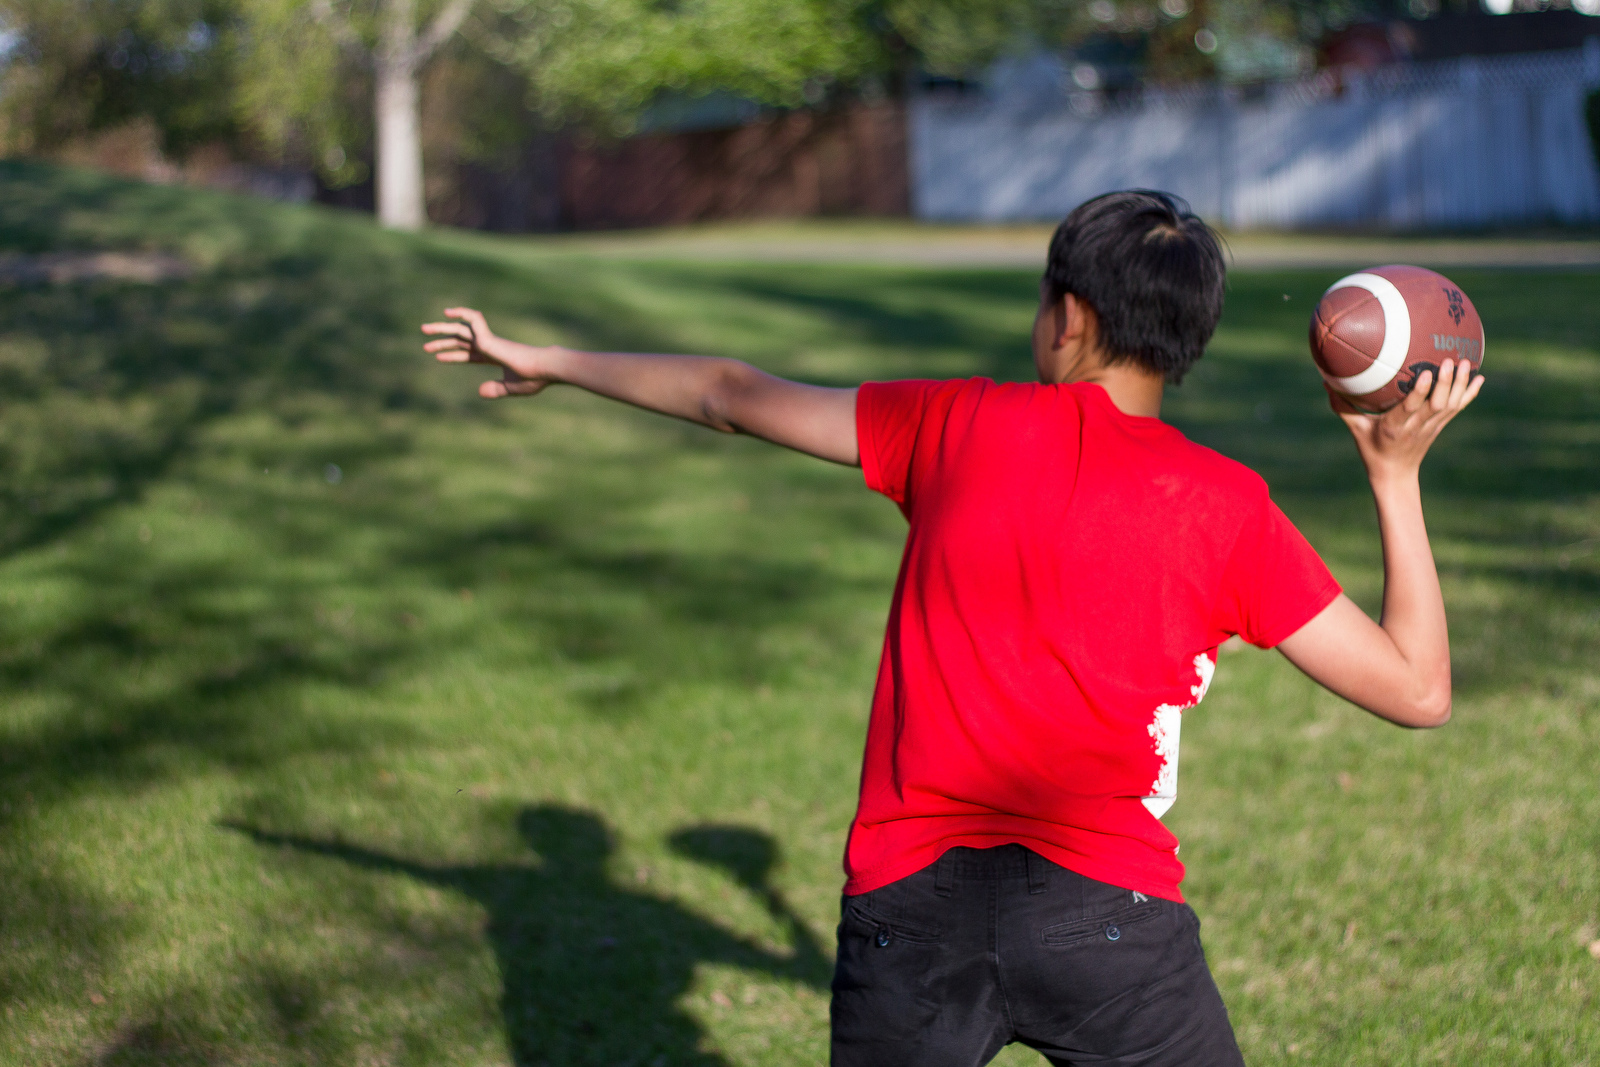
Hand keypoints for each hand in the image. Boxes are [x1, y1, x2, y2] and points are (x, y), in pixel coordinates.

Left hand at [421, 307, 556, 398]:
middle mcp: (490, 346)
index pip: (470, 354)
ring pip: (461, 330)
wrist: (545, 369)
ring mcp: (489, 341)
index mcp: (495, 356)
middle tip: (424, 344)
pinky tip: (448, 313)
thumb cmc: (534, 378)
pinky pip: (474, 320)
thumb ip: (496, 389)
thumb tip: (479, 392)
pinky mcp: (489, 338)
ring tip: (424, 329)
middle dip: (443, 341)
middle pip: (462, 341)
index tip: (438, 357)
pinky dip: (462, 314)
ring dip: (442, 329)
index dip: (454, 356)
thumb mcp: (511, 388)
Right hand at [1329, 358, 1483, 481]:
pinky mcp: (1441, 427)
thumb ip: (1343, 407)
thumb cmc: (1372, 450)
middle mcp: (1417, 428)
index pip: (1410, 409)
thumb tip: (1326, 382)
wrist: (1396, 476)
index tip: (1426, 373)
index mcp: (1395, 428)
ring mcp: (1432, 428)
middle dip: (1446, 383)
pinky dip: (1470, 393)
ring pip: (1451, 406)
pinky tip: (1479, 378)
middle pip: (1437, 405)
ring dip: (1460, 385)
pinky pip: (1458, 409)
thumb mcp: (1356, 431)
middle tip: (1451, 360)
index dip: (1421, 392)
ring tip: (1467, 363)